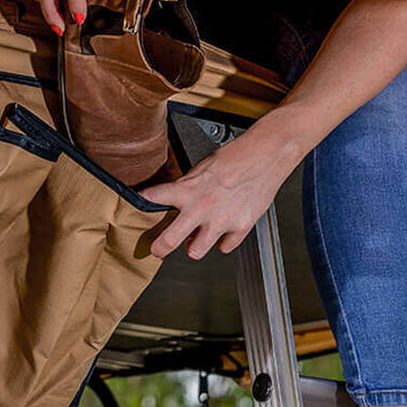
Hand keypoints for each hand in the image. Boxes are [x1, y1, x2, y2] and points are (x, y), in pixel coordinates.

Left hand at [140, 123, 299, 259]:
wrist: (266, 156)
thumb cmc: (237, 157)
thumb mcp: (203, 167)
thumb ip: (188, 186)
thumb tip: (177, 200)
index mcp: (189, 189)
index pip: (155, 197)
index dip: (144, 200)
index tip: (139, 202)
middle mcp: (202, 208)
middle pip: (169, 241)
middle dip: (158, 248)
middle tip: (156, 250)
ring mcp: (221, 221)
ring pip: (195, 251)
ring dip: (193, 246)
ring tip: (196, 238)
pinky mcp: (240, 227)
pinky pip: (224, 247)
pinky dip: (223, 240)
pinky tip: (224, 229)